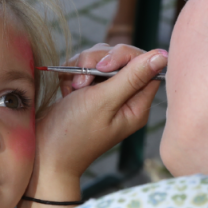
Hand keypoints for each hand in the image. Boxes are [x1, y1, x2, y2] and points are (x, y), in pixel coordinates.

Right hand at [35, 44, 165, 178]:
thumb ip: (132, 76)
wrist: (43, 151)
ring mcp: (105, 94)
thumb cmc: (73, 133)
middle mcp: (124, 98)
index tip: (103, 66)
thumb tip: (163, 55)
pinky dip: (72, 73)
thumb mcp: (103, 102)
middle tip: (82, 81)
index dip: (125, 57)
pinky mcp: (87, 91)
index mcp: (137, 105)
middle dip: (98, 61)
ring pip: (100, 59)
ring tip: (72, 88)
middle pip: (121, 58)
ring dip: (82, 67)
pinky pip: (83, 67)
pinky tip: (66, 90)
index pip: (146, 66)